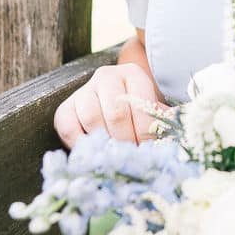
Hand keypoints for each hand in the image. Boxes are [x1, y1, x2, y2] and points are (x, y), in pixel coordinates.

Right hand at [52, 63, 166, 149]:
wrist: (112, 105)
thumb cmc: (138, 112)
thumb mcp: (154, 111)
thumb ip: (161, 123)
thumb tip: (169, 142)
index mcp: (133, 74)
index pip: (141, 105)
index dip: (146, 134)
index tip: (149, 152)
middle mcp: (106, 76)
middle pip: (116, 114)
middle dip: (126, 142)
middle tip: (132, 160)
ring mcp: (84, 90)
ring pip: (91, 118)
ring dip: (105, 144)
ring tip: (115, 159)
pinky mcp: (65, 107)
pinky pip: (68, 128)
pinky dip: (80, 145)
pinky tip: (93, 154)